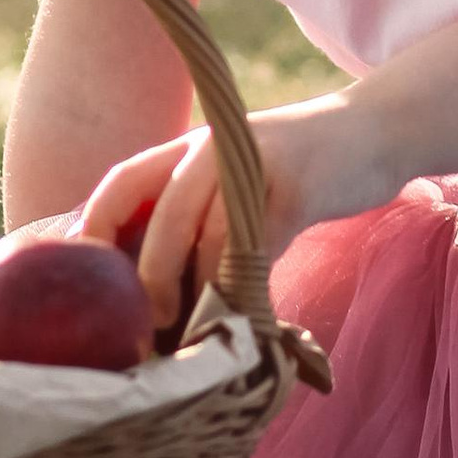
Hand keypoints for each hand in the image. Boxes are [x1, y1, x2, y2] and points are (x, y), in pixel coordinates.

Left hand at [80, 93, 388, 336]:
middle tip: (149, 321)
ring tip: (196, 327)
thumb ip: (197, 215)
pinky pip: (262, 244)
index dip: (94, 228)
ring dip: (200, 284)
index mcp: (189, 147)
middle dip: (150, 270)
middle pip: (164, 207)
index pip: (124, 180)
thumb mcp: (235, 179)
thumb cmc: (293, 172)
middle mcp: (215, 148)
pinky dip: (247, 284)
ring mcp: (259, 164)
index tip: (85, 281)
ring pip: (212, 228)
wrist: (373, 130)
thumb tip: (149, 292)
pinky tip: (246, 312)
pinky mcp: (300, 188)